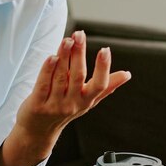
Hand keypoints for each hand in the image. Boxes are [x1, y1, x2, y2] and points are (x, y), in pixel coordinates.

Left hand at [14, 30, 131, 148]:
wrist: (39, 131)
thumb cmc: (65, 110)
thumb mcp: (88, 101)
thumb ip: (107, 86)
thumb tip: (127, 75)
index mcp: (86, 100)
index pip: (99, 84)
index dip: (103, 68)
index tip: (106, 50)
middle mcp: (72, 103)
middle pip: (78, 76)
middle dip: (80, 53)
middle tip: (80, 35)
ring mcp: (55, 105)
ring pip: (61, 77)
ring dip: (64, 56)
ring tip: (67, 40)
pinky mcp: (38, 104)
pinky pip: (43, 84)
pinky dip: (47, 70)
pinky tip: (51, 56)